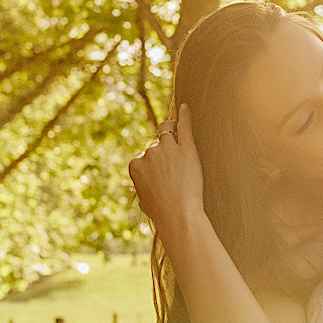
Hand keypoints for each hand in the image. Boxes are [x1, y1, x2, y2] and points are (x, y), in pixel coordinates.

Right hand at [128, 103, 205, 238]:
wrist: (178, 214)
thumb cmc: (162, 212)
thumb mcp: (144, 201)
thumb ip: (142, 189)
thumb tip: (143, 192)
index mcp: (136, 165)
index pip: (143, 156)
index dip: (153, 163)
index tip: (159, 170)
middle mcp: (149, 154)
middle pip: (156, 146)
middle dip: (163, 153)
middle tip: (173, 165)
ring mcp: (168, 149)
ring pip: (167, 134)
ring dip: (171, 133)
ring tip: (176, 129)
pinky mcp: (186, 148)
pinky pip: (184, 127)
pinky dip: (185, 116)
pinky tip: (187, 107)